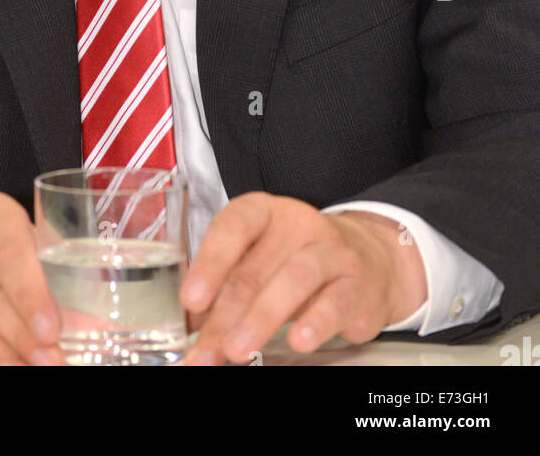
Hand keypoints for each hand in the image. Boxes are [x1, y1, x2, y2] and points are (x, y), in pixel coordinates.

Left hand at [179, 193, 427, 364]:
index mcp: (265, 213)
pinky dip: (315, 323)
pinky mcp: (357, 286)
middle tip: (206, 348)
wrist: (371, 261)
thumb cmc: (299, 260)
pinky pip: (336, 302)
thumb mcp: (260, 263)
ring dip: (262, 318)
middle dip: (225, 314)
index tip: (191, 299)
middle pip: (256, 267)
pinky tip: (298, 340)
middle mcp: (298, 226)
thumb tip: (192, 322)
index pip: (234, 226)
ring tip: (238, 349)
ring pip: (295, 278)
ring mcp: (332, 252)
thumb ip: (226, 287)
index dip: (210, 262)